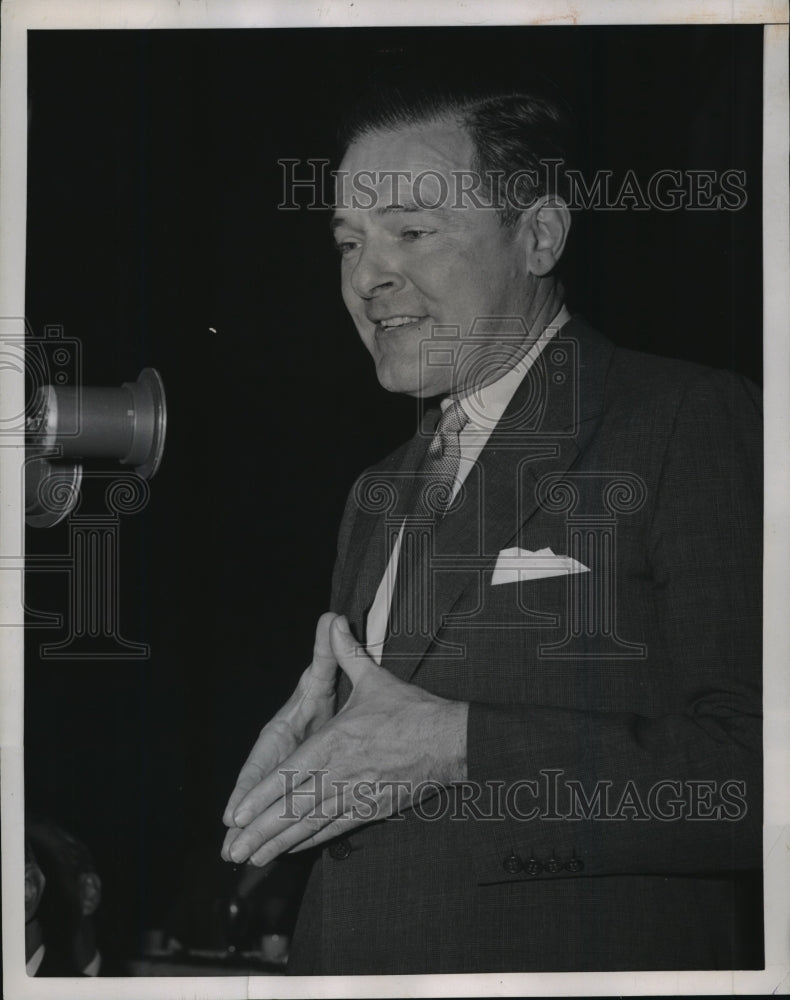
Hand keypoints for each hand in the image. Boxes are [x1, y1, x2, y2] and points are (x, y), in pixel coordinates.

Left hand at [221, 615, 467, 866]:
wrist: (451, 742)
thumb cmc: (413, 711)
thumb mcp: (375, 679)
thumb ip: (347, 654)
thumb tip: (333, 621)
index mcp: (336, 742)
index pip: (290, 774)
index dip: (262, 797)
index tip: (237, 816)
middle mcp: (341, 773)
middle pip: (294, 807)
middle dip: (261, 831)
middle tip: (234, 851)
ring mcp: (356, 794)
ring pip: (311, 824)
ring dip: (281, 843)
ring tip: (254, 858)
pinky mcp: (371, 808)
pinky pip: (335, 828)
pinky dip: (311, 840)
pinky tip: (294, 849)